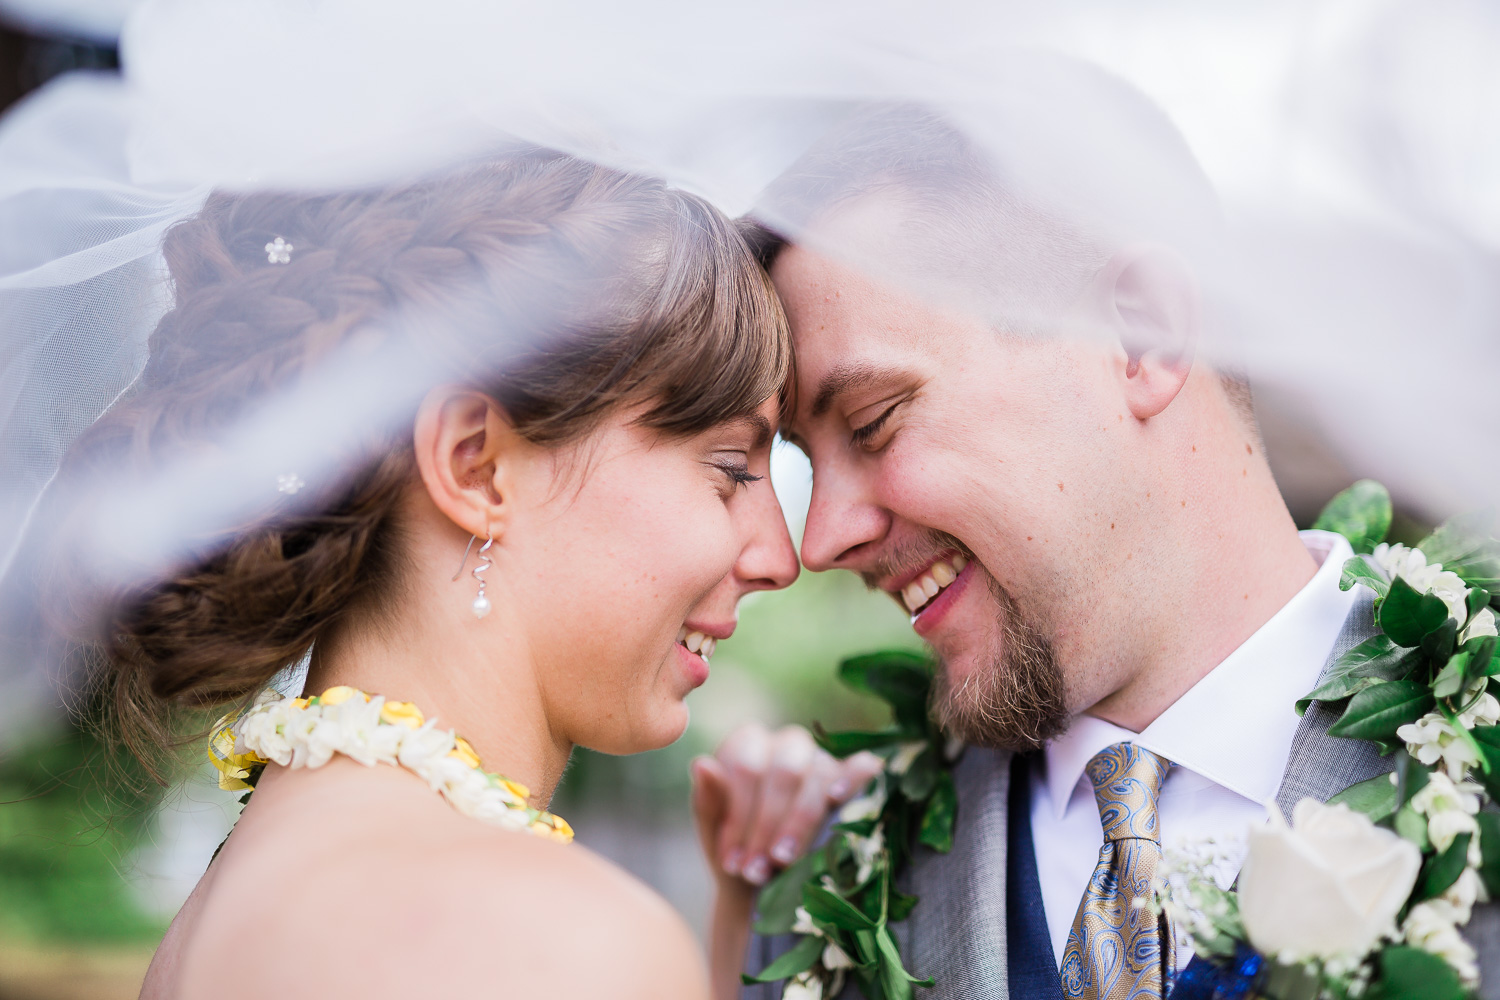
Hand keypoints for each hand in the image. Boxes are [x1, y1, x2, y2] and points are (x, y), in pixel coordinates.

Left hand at [691, 723, 883, 887]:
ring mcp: (822, 759)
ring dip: (799, 825)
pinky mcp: (851, 778)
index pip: (746, 767)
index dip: (739, 816)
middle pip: (784, 773)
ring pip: (819, 776)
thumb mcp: (714, 834)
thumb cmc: (736, 852)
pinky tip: (839, 800)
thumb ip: (709, 800)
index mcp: (747, 745)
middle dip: (768, 827)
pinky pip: (861, 768)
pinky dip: (853, 779)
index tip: (732, 861)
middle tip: (755, 872)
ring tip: (782, 864)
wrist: (764, 890)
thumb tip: (702, 764)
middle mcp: (787, 744)